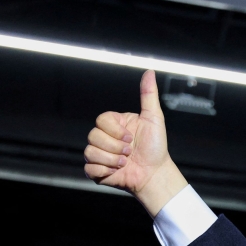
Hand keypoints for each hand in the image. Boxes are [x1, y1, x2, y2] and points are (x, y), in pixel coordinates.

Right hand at [84, 70, 187, 216]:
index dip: (115, 130)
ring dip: (111, 159)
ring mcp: (99, 154)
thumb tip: (149, 72)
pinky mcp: (97, 170)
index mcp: (115, 124)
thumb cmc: (156, 147)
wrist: (155, 173)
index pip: (101, 120)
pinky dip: (105, 170)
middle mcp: (105, 138)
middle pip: (93, 135)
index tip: (131, 137)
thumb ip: (148, 95)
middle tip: (130, 151)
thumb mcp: (154, 118)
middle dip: (115, 146)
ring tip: (125, 162)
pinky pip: (89, 167)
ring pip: (89, 151)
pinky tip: (117, 171)